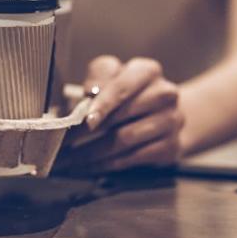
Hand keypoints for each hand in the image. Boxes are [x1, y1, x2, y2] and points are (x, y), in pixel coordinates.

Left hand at [58, 56, 183, 173]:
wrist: (163, 115)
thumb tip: (86, 99)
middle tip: (64, 143)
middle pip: (124, 114)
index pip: (122, 86)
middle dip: (89, 131)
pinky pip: (134, 158)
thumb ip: (98, 79)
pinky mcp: (171, 146)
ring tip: (71, 159)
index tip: (86, 120)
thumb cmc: (128, 94)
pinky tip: (91, 166)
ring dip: (94, 151)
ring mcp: (172, 121)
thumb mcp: (112, 77)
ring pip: (126, 139)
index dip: (103, 103)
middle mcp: (165, 94)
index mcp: (147, 71)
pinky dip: (108, 164)